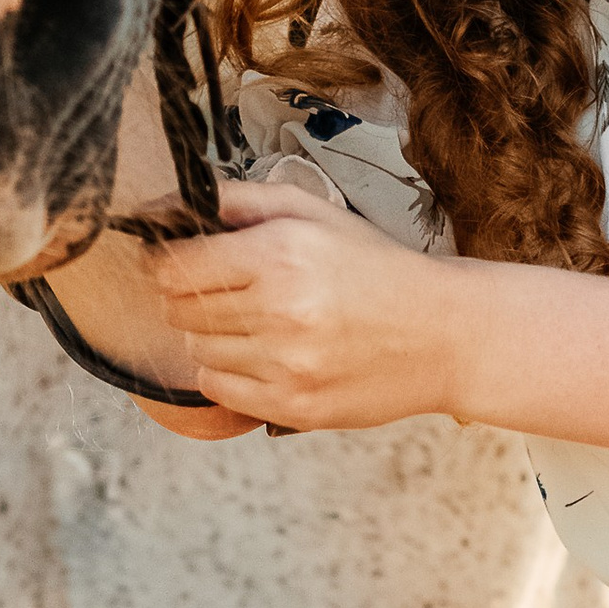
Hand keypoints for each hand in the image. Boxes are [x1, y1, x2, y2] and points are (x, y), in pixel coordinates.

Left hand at [153, 181, 457, 431]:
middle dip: (189, 295)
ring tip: (256, 321)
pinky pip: (218, 388)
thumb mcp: (315, 213)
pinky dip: (227, 371)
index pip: (175, 265)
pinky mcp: (291, 406)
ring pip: (196, 349)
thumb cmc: (379, 270)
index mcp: (281, 254)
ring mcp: (285, 365)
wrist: (442, 335)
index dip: (166, 260)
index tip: (177, 260)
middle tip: (225, 288)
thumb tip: (171, 204)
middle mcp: (279, 312)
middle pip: (178, 308)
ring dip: (211, 333)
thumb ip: (240, 201)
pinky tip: (262, 353)